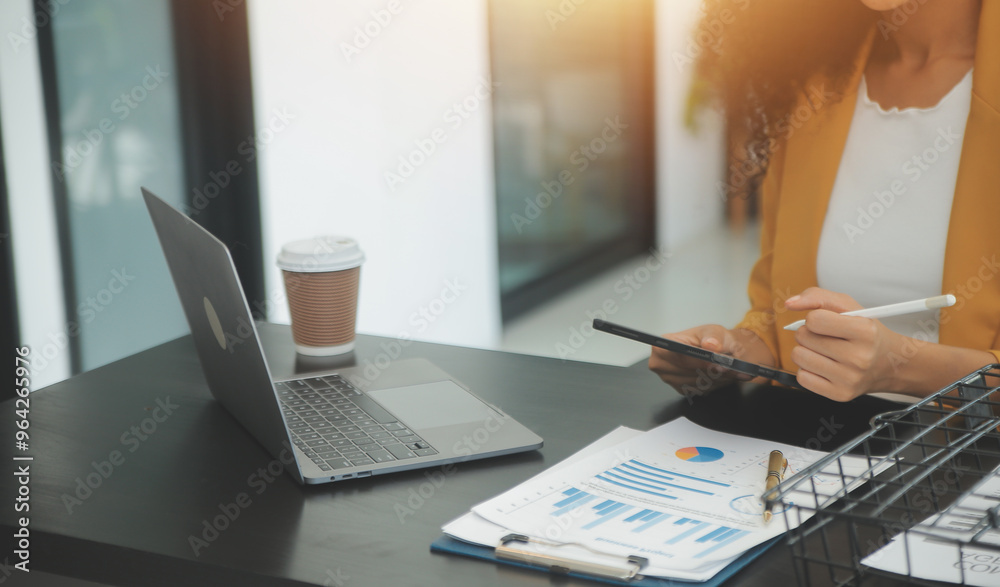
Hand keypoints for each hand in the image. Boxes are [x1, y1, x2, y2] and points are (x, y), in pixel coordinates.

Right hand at [648, 325, 771, 396]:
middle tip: (731, 368)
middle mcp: (661, 364)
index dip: (700, 362)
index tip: (719, 365)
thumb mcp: (714, 331)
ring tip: (730, 370)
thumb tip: (711, 345)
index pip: (680, 358)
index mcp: (664, 345)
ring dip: (715, 379)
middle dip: (711, 371)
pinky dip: (714, 385)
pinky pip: (700, 390)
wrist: (715, 349)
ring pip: (697, 383)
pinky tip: (720, 375)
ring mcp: (669, 379)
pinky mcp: (680, 389)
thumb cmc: (710, 338)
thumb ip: (713, 337)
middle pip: (688, 373)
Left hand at [785, 287, 904, 400]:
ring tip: (824, 351)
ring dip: (806, 350)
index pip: (814, 320)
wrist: (890, 364)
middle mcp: (859, 358)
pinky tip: (825, 366)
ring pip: (798, 357)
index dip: (814, 318)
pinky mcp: (840, 394)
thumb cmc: (865, 332)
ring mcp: (850, 379)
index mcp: (865, 332)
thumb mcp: (849, 307)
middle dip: (809, 333)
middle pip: (803, 337)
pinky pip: (802, 377)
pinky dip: (808, 369)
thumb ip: (817, 297)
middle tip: (827, 337)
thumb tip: (789, 303)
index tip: (826, 322)